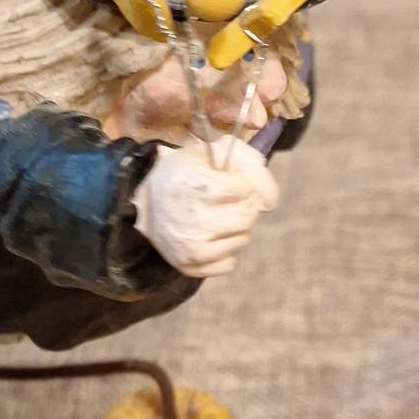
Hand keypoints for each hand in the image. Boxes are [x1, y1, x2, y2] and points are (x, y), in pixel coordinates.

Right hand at [132, 136, 278, 278]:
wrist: (146, 203)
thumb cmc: (183, 174)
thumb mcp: (208, 152)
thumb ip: (247, 161)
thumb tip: (272, 201)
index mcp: (197, 187)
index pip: (245, 191)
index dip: (242, 185)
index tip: (229, 184)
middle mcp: (194, 220)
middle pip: (247, 217)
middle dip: (244, 206)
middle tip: (229, 202)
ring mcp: (191, 247)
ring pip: (242, 239)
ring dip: (237, 228)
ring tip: (218, 217)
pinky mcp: (190, 266)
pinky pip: (229, 262)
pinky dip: (226, 250)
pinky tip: (211, 236)